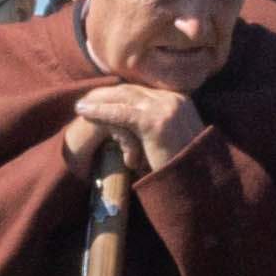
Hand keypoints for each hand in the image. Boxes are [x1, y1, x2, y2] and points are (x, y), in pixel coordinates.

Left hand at [67, 79, 205, 182]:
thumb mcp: (169, 142)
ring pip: (125, 97)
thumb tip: (132, 128)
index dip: (119, 94)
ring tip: (80, 106)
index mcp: (180, 102)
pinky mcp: (156, 121)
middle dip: (106, 94)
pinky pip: (121, 113)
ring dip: (99, 100)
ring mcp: (167, 107)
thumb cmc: (180, 170)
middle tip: (85, 98)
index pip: (143, 91)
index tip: (100, 97)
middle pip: (133, 90)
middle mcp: (175, 99)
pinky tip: (84, 112)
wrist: (195, 185)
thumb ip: (155, 129)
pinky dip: (100, 112)